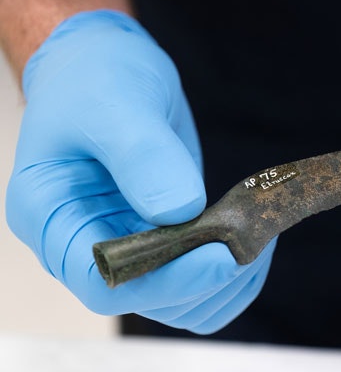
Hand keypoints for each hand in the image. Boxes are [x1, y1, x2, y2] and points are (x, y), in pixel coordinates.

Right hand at [5, 10, 274, 332]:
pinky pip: (200, 285)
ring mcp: (126, 247)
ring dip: (227, 282)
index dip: (167, 281)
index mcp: (51, 217)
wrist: (106, 68)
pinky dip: (235, 275)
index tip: (223, 258)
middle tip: (252, 235)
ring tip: (258, 233)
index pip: (104, 282)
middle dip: (205, 276)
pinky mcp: (162, 243)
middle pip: (149, 299)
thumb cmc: (96, 79)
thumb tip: (180, 212)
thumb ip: (143, 156)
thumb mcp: (115, 104)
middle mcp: (84, 245)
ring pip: (181, 303)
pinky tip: (257, 239)